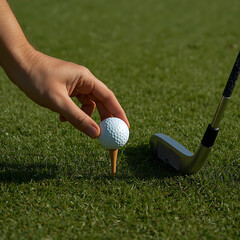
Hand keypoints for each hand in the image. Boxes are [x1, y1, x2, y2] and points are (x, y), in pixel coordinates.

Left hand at [6, 48, 128, 137]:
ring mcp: (75, 84)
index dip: (119, 113)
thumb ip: (78, 118)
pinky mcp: (67, 89)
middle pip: (101, 101)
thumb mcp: (58, 101)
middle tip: (109, 133)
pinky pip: (76, 104)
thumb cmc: (36, 77)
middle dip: (105, 118)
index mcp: (86, 78)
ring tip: (78, 125)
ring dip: (86, 117)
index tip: (125, 127)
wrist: (18, 63)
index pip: (109, 97)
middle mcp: (84, 81)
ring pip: (88, 104)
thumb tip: (96, 134)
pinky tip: (62, 118)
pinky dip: (73, 113)